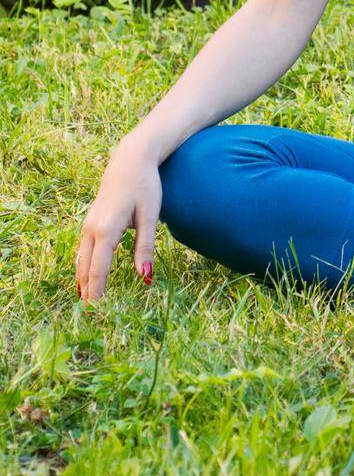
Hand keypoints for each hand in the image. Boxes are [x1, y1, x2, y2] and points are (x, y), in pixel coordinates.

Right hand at [76, 138, 161, 304]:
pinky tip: (86, 277)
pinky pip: (83, 249)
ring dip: (83, 280)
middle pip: (87, 266)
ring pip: (82, 258)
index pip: (100, 268)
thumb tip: (146, 278)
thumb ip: (145, 247)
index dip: (98, 290)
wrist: (131, 159)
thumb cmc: (145, 185)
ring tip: (86, 301)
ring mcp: (88, 223)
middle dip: (88, 290)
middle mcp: (92, 228)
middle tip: (90, 315)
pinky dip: (83, 266)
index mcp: (107, 229)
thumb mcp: (150, 216)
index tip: (97, 311)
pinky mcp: (90, 220)